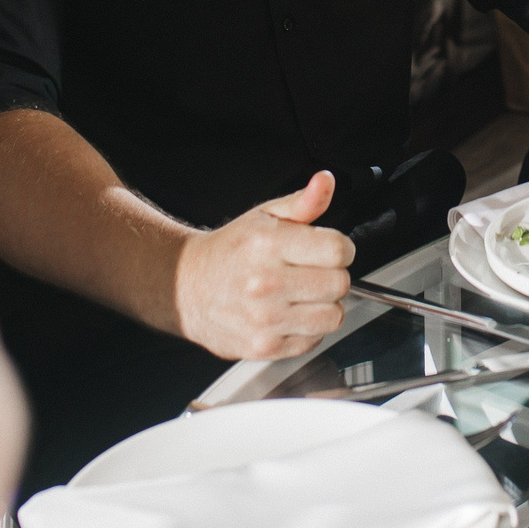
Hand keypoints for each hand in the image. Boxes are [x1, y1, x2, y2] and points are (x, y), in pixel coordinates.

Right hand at [171, 170, 353, 360]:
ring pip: (333, 315)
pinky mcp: (264, 346)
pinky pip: (314, 340)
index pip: (338, 249)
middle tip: (311, 271)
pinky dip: (308, 328)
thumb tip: (325, 182)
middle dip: (333, 275)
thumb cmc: (230, 251)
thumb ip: (302, 202)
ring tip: (302, 294)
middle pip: (340, 283)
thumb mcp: (264, 216)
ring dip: (325, 304)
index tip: (329, 249)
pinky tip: (289, 313)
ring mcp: (265, 318)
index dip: (341, 247)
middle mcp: (266, 282)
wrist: (187, 288)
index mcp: (268, 244)